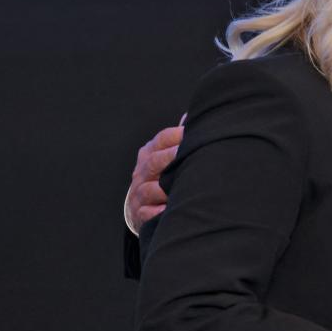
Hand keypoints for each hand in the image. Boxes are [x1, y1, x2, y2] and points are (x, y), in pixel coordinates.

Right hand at [123, 117, 185, 234]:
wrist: (139, 205)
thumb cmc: (161, 175)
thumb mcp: (166, 154)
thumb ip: (178, 138)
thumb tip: (190, 117)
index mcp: (149, 154)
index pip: (161, 140)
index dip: (176, 135)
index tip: (192, 134)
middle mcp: (141, 172)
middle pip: (154, 162)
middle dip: (171, 157)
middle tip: (189, 153)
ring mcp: (139, 193)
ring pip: (148, 189)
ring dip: (164, 188)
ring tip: (181, 185)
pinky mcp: (139, 214)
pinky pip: (146, 213)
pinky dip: (156, 212)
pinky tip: (168, 209)